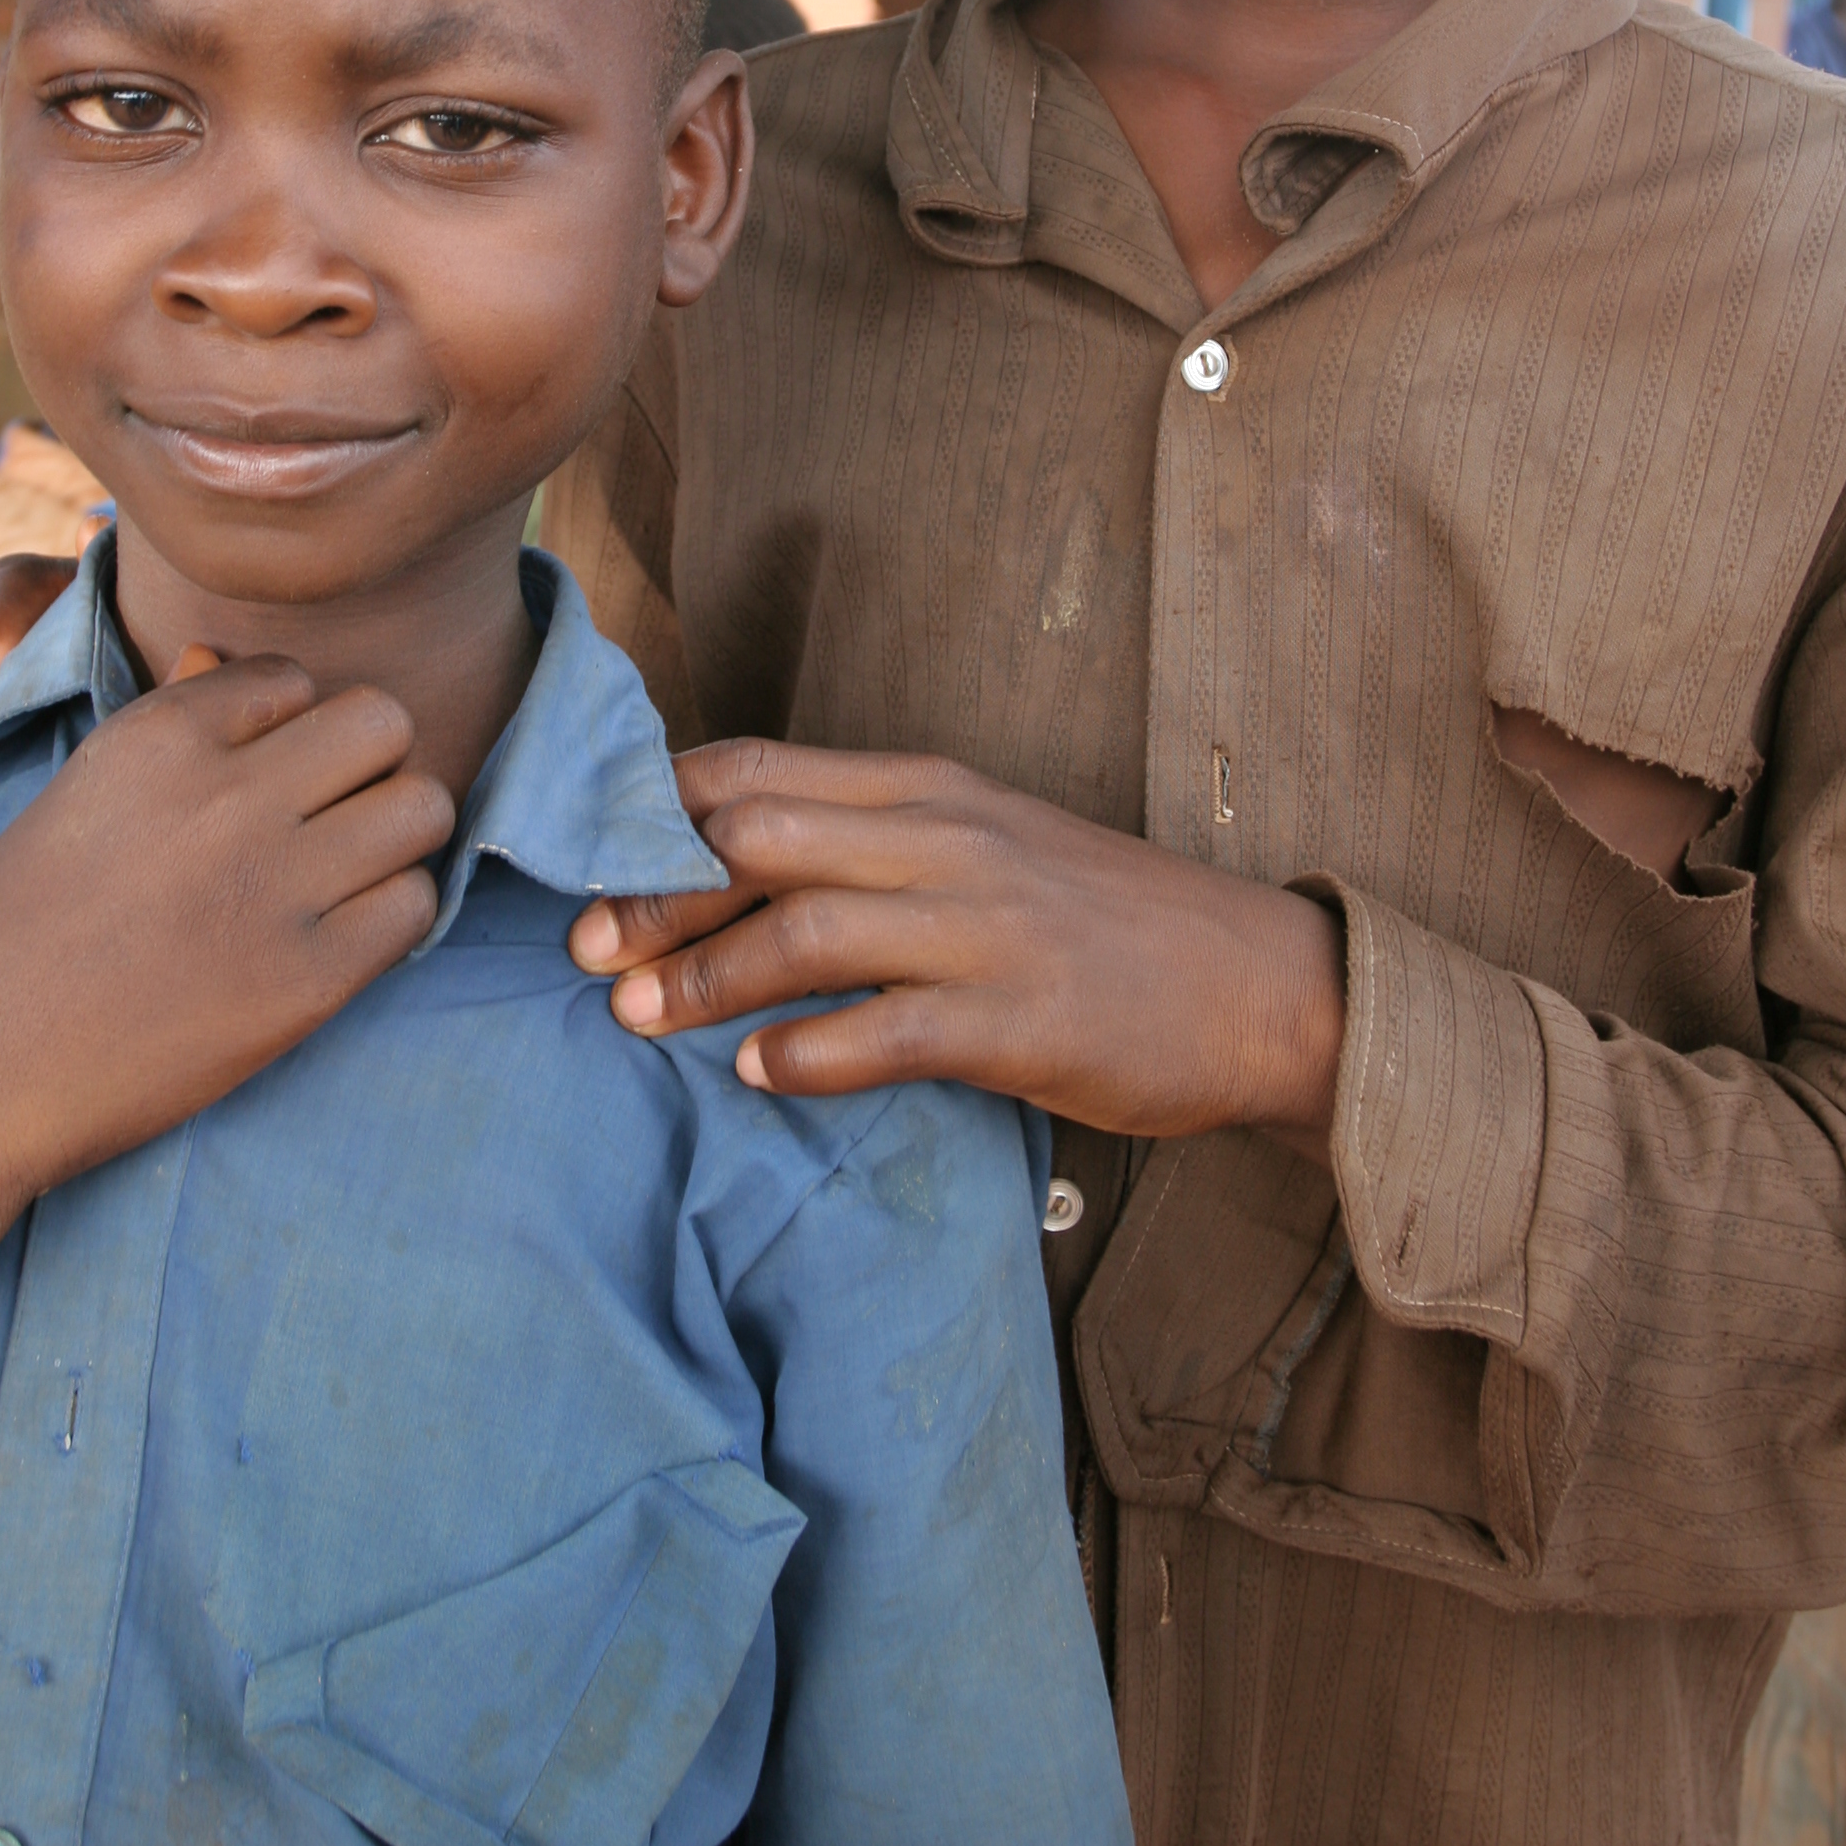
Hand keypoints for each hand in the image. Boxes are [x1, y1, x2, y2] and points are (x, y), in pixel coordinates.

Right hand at [0, 648, 452, 1221]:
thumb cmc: (14, 931)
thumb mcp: (78, 798)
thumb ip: (165, 721)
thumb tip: (217, 654)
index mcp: (159, 737)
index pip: (296, 678)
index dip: (286, 729)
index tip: (256, 781)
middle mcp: (226, 796)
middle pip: (385, 722)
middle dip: (365, 766)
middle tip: (326, 819)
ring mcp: (275, 887)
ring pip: (423, 807)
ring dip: (393, 837)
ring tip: (343, 875)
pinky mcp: (311, 978)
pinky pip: (417, 905)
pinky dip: (391, 918)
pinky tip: (336, 939)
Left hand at [567, 742, 1345, 1146]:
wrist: (1261, 986)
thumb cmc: (1104, 922)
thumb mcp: (986, 846)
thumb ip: (870, 845)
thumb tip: (728, 866)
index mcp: (930, 790)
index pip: (756, 770)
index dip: (653, 811)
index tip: (587, 864)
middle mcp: (949, 841)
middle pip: (759, 838)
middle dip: (653, 891)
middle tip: (583, 948)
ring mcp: (987, 929)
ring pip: (806, 930)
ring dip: (702, 974)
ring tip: (633, 1016)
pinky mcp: (1023, 1022)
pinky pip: (886, 1033)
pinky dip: (806, 1053)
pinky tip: (756, 1074)